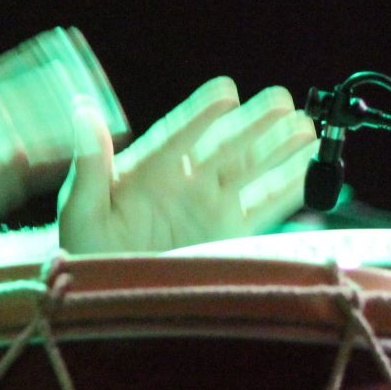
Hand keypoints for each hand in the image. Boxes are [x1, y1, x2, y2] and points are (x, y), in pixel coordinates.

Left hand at [56, 78, 315, 253]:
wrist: (111, 299)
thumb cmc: (86, 251)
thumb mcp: (80, 208)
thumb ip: (90, 163)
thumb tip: (83, 110)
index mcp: (147, 169)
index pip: (180, 132)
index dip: (203, 112)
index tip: (226, 90)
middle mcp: (184, 182)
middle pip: (224, 144)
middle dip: (254, 122)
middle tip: (283, 99)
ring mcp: (209, 207)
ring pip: (250, 169)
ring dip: (278, 148)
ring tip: (306, 125)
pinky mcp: (229, 236)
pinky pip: (264, 206)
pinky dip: (288, 188)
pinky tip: (309, 168)